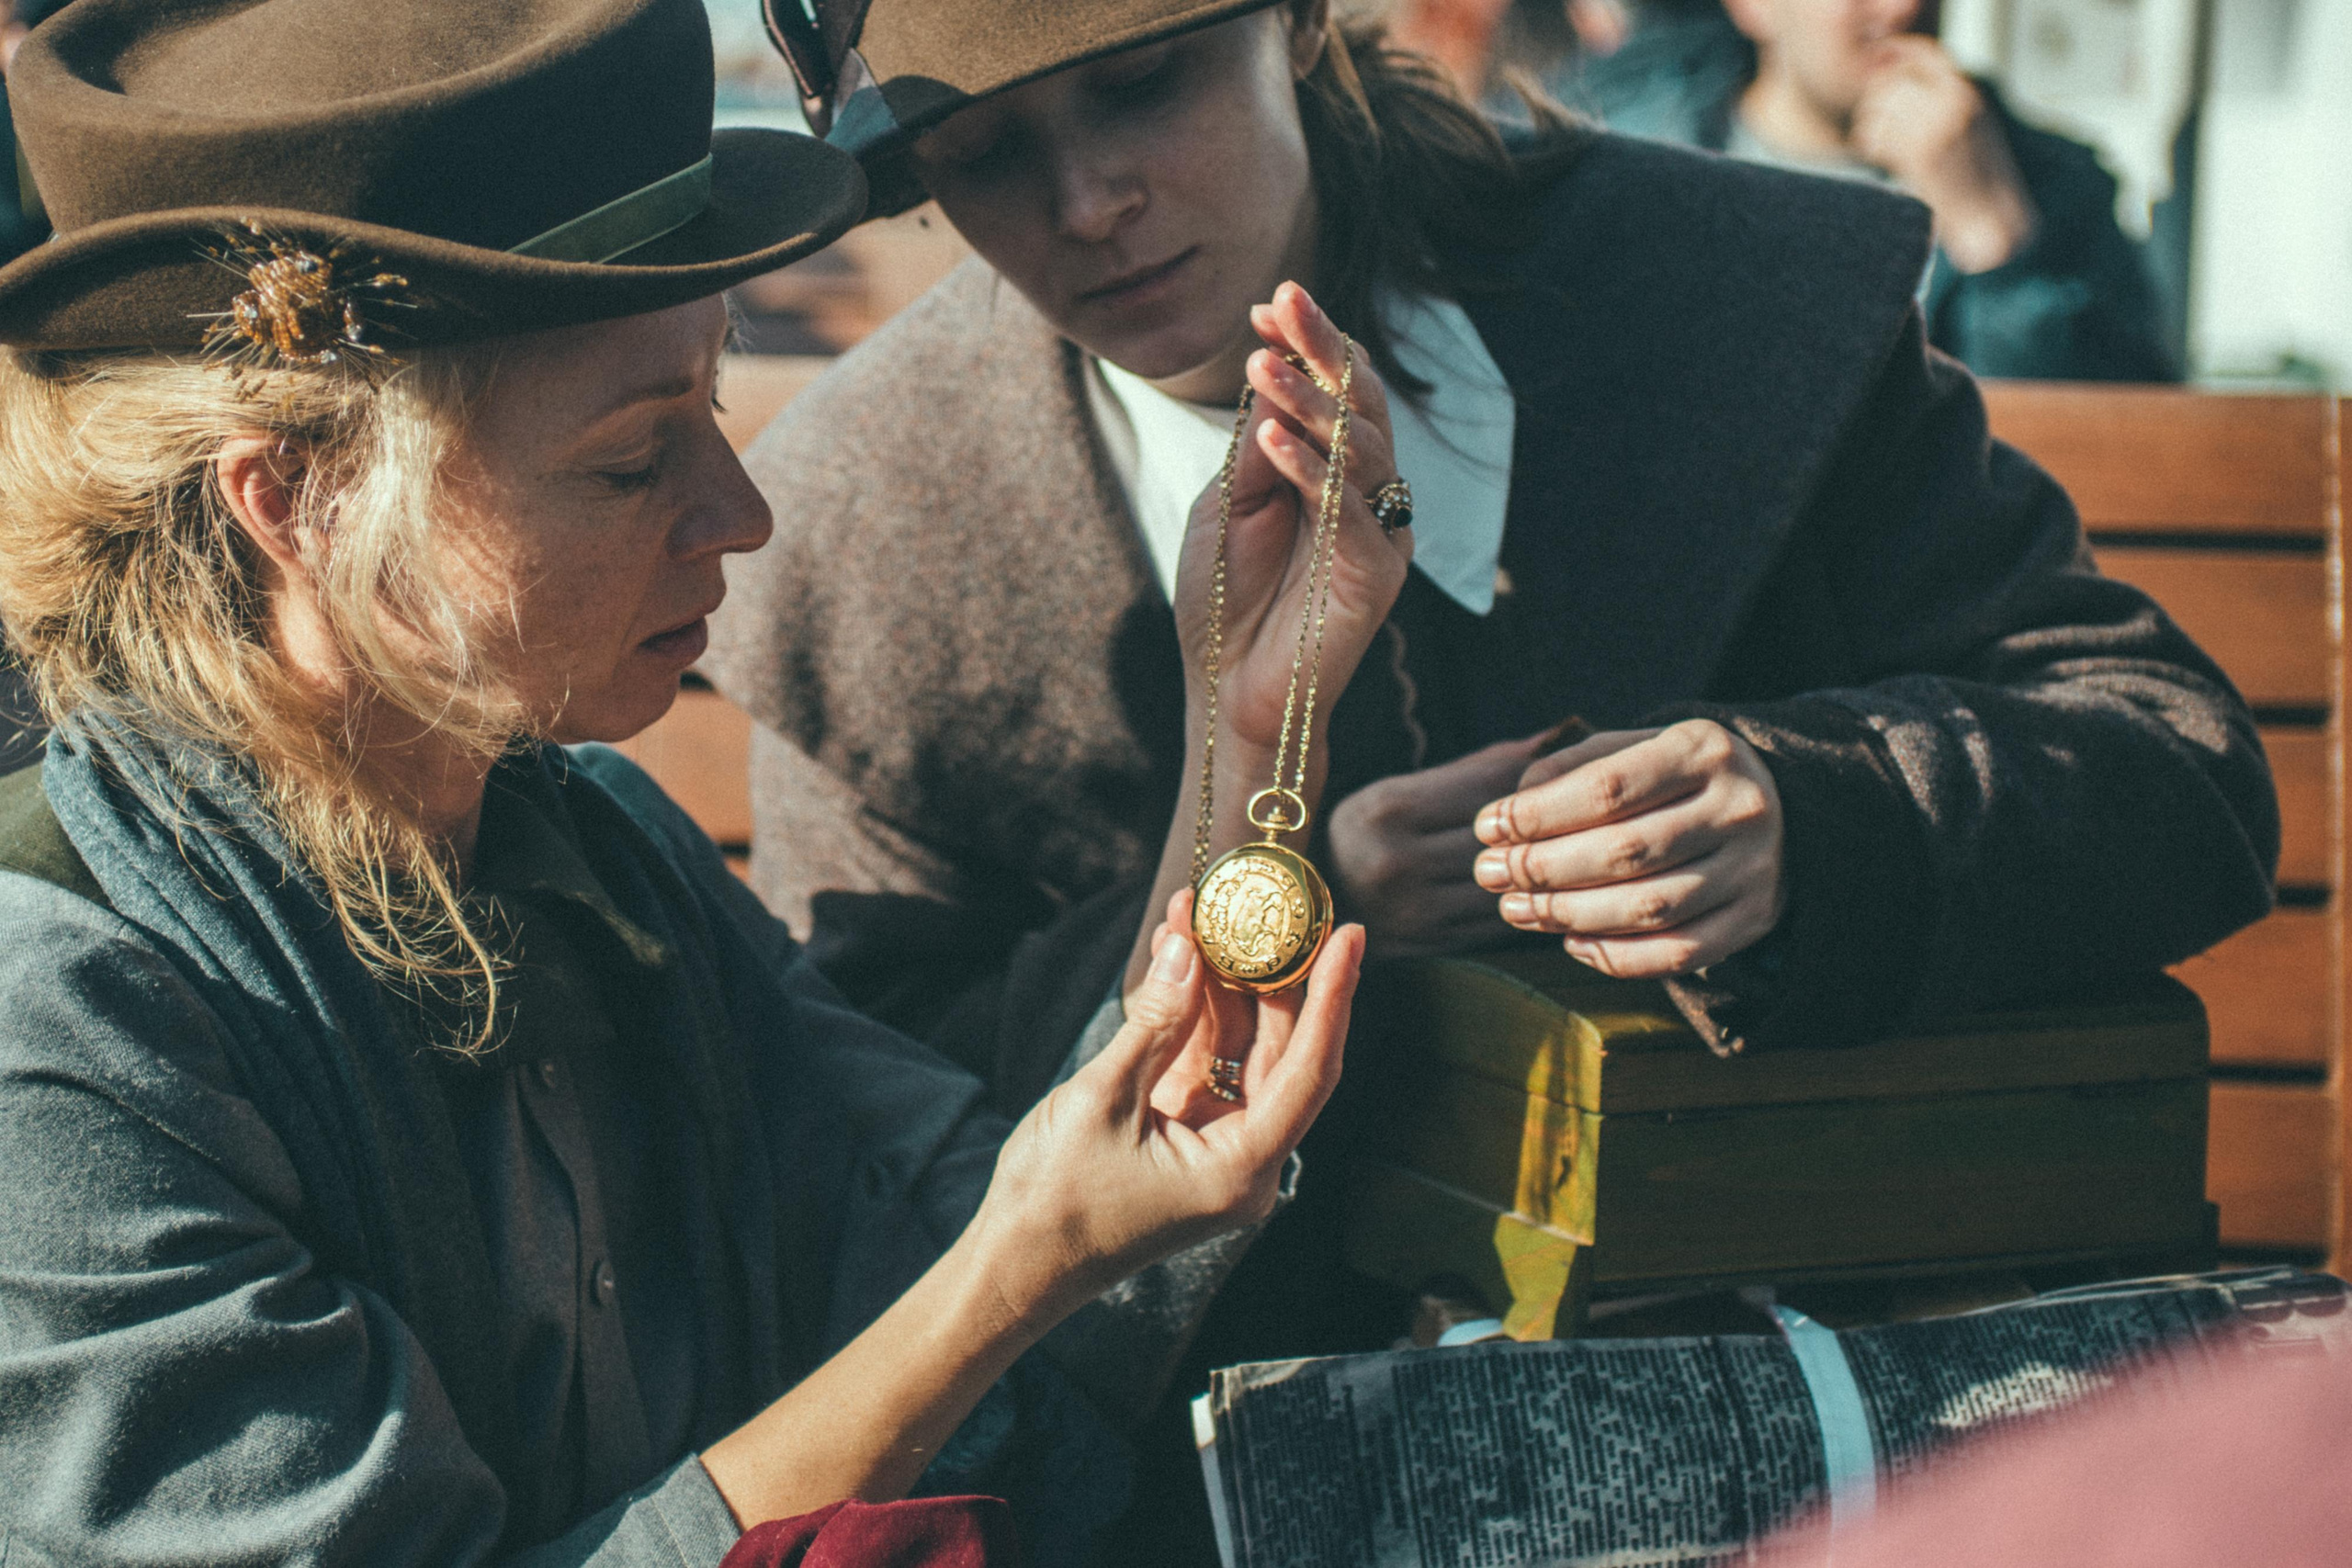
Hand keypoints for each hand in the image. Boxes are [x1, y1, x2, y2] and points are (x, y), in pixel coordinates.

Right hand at [973, 889, 1360, 1323]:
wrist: (1014, 1262)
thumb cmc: (1056, 1201)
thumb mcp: (1104, 1099)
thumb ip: (1155, 1022)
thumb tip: (1190, 949)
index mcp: (1241, 1169)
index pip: (1310, 1069)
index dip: (1333, 998)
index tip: (1349, 936)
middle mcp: (1243, 1160)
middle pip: (1281, 1052)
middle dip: (1271, 975)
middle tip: (1272, 907)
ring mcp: (1215, 1145)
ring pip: (1241, 1051)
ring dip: (1221, 984)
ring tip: (1203, 913)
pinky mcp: (1184, 1133)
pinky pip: (1203, 1061)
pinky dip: (1191, 1012)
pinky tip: (1179, 956)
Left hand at [1172, 282, 1413, 758]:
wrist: (1227, 691)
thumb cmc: (1225, 600)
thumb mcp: (1229, 504)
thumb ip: (1257, 445)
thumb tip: (1270, 367)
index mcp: (1331, 471)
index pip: (1334, 392)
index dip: (1309, 344)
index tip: (1269, 303)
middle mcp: (1365, 494)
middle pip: (1359, 405)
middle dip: (1323, 348)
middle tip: (1284, 301)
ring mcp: (1378, 534)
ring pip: (1360, 450)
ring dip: (1309, 403)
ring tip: (1260, 367)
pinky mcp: (1376, 578)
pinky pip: (1350, 515)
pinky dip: (1312, 473)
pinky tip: (1272, 439)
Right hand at [1328, 734, 1553, 957]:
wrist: (1309, 909)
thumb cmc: (1360, 837)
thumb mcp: (1392, 792)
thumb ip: (1468, 771)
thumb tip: (1545, 742)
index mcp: (1387, 809)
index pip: (1484, 784)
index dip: (1530, 772)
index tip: (1558, 765)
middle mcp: (1397, 859)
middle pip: (1499, 832)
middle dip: (1543, 816)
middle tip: (1578, 804)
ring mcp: (1414, 906)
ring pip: (1505, 878)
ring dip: (1540, 862)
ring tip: (1568, 844)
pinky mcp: (1430, 942)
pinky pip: (1497, 918)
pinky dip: (1525, 899)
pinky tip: (1543, 885)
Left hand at [1472, 719, 1786, 978]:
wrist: (1776, 810)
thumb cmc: (1675, 778)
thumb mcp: (1634, 749)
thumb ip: (1573, 768)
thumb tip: (1512, 812)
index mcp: (1704, 750)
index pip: (1607, 788)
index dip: (1538, 815)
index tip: (1488, 827)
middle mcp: (1739, 808)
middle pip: (1625, 852)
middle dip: (1543, 868)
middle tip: (1491, 874)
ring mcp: (1753, 869)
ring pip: (1649, 908)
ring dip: (1569, 914)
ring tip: (1517, 908)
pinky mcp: (1753, 919)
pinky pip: (1678, 954)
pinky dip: (1617, 956)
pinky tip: (1571, 942)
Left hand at [1849, 37, 2035, 273]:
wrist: (1991, 218)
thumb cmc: (1978, 176)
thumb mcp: (1972, 125)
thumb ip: (1945, 101)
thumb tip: (1900, 84)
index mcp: (1967, 92)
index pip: (1924, 54)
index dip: (1897, 61)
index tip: (1882, 77)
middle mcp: (1954, 103)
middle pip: (1894, 81)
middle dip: (1877, 101)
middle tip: (1873, 121)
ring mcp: (1938, 127)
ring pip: (1881, 108)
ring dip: (1870, 124)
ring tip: (1876, 142)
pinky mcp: (1921, 155)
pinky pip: (1879, 137)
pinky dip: (1871, 145)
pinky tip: (1877, 155)